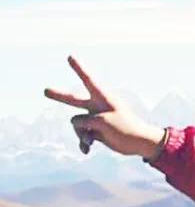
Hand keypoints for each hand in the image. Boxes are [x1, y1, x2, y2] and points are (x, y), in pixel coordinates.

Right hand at [43, 56, 166, 159]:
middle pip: (74, 100)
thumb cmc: (125, 128)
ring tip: (91, 140)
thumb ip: (84, 120)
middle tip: (45, 91)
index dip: (79, 68)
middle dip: (59, 96)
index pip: (88, 80)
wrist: (138, 144)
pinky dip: (83, 142)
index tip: (70, 56)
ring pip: (76, 124)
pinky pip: (82, 135)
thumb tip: (76, 124)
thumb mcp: (102, 122)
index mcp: (103, 97)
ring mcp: (95, 118)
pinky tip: (87, 150)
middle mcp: (97, 106)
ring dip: (81, 134)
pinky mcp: (95, 130)